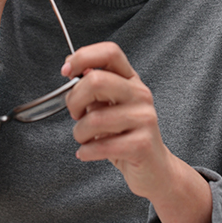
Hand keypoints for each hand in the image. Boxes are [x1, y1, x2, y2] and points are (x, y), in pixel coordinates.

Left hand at [61, 42, 170, 198]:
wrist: (155, 169)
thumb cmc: (126, 136)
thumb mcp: (109, 106)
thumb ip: (94, 87)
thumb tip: (72, 69)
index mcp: (130, 80)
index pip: (110, 52)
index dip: (82, 57)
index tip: (66, 71)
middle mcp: (140, 94)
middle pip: (96, 80)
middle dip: (74, 100)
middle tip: (76, 114)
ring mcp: (144, 118)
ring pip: (94, 118)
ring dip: (79, 133)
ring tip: (85, 139)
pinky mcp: (142, 144)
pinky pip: (102, 146)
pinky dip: (87, 152)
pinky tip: (89, 152)